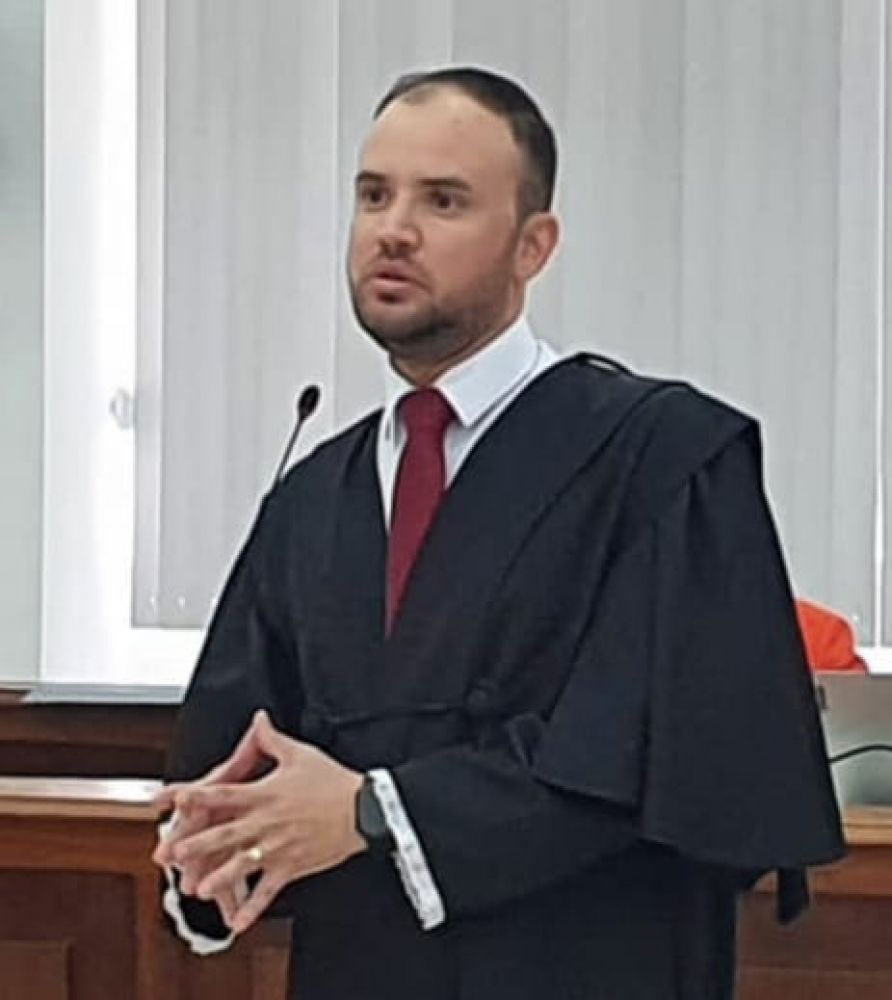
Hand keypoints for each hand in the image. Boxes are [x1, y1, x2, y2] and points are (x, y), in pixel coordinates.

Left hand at [164, 710, 365, 934]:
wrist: (363, 809)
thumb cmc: (332, 781)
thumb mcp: (301, 754)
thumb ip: (272, 739)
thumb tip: (259, 719)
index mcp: (266, 794)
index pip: (226, 794)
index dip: (200, 796)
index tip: (176, 799)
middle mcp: (268, 822)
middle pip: (226, 834)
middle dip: (197, 845)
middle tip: (173, 853)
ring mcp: (278, 848)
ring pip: (243, 865)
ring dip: (220, 878)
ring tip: (199, 890)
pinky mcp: (292, 867)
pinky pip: (269, 891)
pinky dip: (252, 909)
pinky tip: (236, 923)